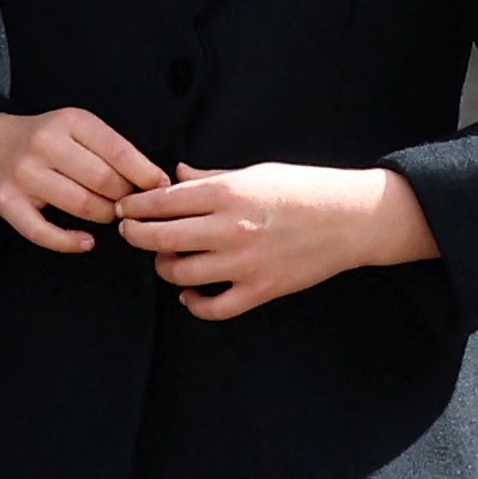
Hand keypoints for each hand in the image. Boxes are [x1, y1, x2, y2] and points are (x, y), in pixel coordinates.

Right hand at [0, 107, 168, 253]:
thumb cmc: (44, 142)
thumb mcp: (76, 129)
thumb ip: (111, 149)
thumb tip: (156, 181)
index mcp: (69, 121)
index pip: (118, 150)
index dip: (145, 173)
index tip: (160, 188)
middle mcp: (44, 144)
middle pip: (103, 180)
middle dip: (124, 198)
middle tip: (130, 205)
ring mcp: (24, 174)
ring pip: (80, 204)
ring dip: (103, 217)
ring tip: (108, 216)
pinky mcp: (7, 202)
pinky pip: (43, 231)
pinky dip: (69, 242)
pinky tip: (86, 242)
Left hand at [116, 162, 438, 319]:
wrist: (353, 219)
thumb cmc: (306, 188)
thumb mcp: (257, 171)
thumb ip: (212, 176)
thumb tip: (175, 174)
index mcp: (228, 193)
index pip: (163, 202)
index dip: (135, 207)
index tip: (124, 209)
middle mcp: (231, 228)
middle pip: (161, 239)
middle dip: (136, 236)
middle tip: (130, 233)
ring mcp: (245, 263)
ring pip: (180, 274)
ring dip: (164, 268)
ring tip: (166, 259)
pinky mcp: (261, 289)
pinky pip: (214, 307)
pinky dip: (195, 304)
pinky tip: (189, 293)